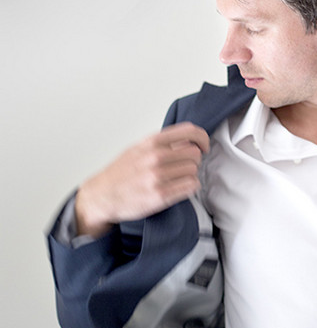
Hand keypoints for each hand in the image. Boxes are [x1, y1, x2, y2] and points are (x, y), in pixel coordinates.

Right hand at [74, 122, 209, 237]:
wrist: (102, 195)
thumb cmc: (120, 173)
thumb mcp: (138, 148)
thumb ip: (162, 143)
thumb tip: (188, 141)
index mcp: (151, 142)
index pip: (189, 131)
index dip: (202, 138)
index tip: (203, 146)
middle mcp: (155, 157)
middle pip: (195, 154)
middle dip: (194, 160)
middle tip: (185, 166)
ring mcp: (158, 177)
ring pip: (194, 171)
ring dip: (191, 175)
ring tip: (178, 178)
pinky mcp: (160, 196)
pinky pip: (190, 187)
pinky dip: (189, 187)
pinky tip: (179, 188)